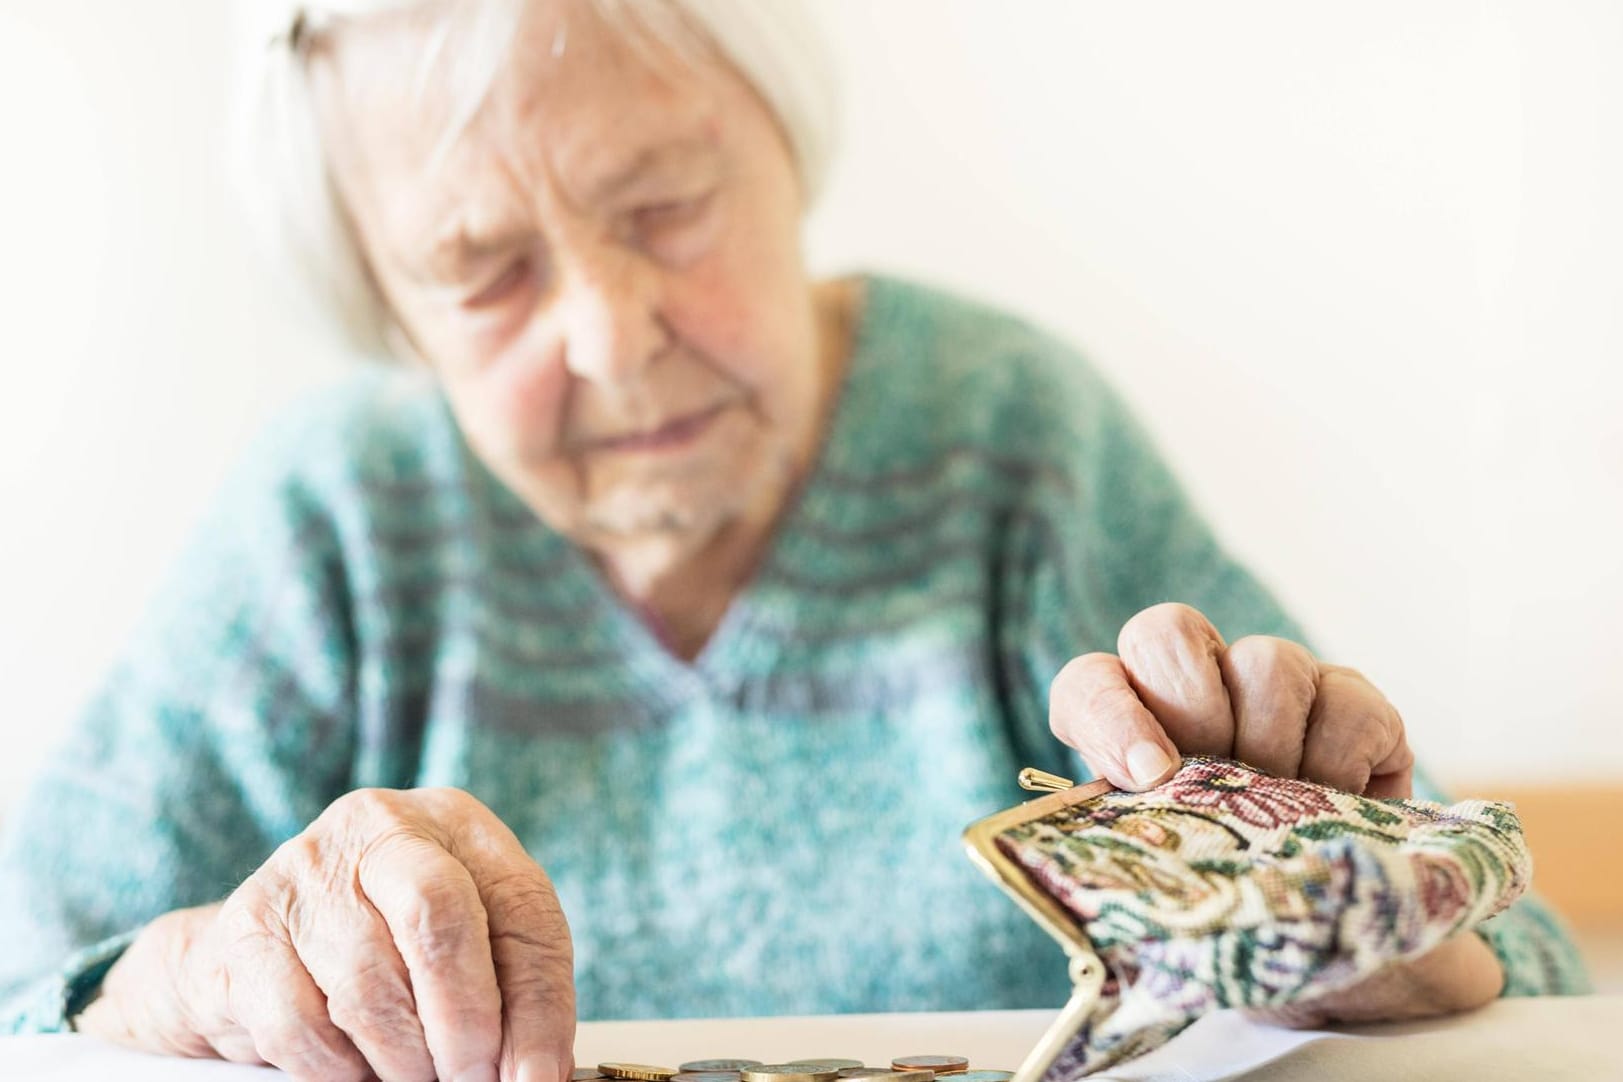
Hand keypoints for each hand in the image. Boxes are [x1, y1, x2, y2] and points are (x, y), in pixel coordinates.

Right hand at [77, 787, 574, 1081]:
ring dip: (404, 1060)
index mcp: (454, 823)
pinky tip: (357, 1069)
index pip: (523, 906)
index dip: (540, 1005)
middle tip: (472, 1079)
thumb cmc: (390, 939)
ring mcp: (305, 873)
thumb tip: (534, 1075)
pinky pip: (300, 1025)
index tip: (534, 1075)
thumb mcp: (469, 940)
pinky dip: (339, 1070)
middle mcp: (380, 828)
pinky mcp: (248, 930)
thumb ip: (512, 991)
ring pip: (369, 987)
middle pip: (437, 919)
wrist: (263, 942)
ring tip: (416, 1076)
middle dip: (465, 1024)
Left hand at [1049, 602, 1502, 1022]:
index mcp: (1126, 725)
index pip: (1089, 685)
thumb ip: (1143, 853)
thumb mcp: (1172, 879)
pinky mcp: (1353, 701)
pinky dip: (1343, 762)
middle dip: (1194, 710)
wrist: (1325, 920)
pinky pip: (1348, 701)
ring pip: (1267, 660)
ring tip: (1282, 814)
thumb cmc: (1225, 893)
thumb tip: (1134, 865)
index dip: (1111, 717)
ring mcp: (1276, 683)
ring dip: (1274, 744)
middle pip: (1168, 634)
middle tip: (1222, 783)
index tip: (1146, 775)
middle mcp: (1195, 683)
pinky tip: (1337, 803)